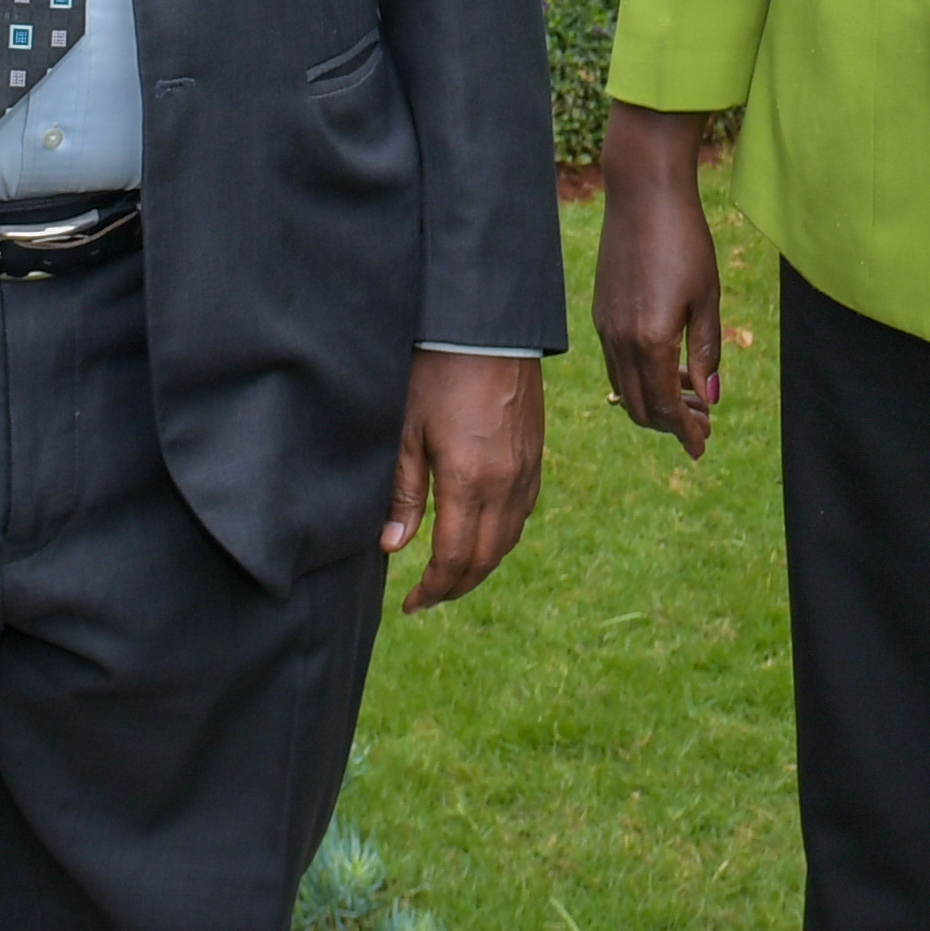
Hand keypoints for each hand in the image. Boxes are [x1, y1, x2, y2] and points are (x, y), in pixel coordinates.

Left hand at [383, 350, 542, 609]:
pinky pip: (523, 513)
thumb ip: (403, 493)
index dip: (432, 589)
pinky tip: (482, 536)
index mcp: (469, 481)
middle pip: (485, 559)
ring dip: (480, 566)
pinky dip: (501, 537)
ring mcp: (526, 470)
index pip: (453, 558)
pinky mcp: (535, 455)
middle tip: (426, 599)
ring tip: (451, 575)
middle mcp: (505, 484)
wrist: (486, 326)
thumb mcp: (407, 431)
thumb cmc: (436, 372)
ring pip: (508, 540)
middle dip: (455, 587)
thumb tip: (394, 548)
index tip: (409, 604)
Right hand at [592, 104, 727, 453]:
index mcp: (651, 341)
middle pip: (641, 407)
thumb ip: (707, 351)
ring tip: (688, 398)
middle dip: (671, 424)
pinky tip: (664, 367)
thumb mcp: (708, 298)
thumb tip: (710, 398)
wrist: (643, 195)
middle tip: (702, 425)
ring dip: (654, 402)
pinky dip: (639, 378)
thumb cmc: (685, 241)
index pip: (666, 407)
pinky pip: (615, 364)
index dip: (686, 432)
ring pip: (625, 388)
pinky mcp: (600, 314)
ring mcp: (605, 328)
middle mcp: (620, 341)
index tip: (702, 447)